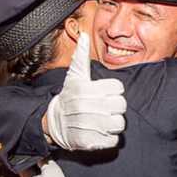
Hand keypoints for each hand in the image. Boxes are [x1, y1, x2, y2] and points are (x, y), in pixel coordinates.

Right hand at [45, 32, 125, 150]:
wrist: (54, 122)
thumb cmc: (70, 95)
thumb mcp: (75, 75)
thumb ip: (82, 56)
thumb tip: (84, 35)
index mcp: (87, 89)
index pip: (118, 87)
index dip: (114, 90)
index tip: (104, 93)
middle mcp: (87, 107)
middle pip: (121, 105)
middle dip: (115, 107)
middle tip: (105, 108)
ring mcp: (88, 125)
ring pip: (119, 123)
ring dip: (114, 123)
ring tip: (103, 120)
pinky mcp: (90, 142)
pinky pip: (113, 140)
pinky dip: (109, 138)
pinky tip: (100, 132)